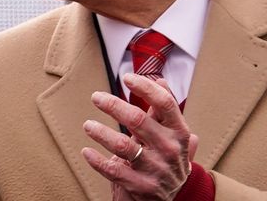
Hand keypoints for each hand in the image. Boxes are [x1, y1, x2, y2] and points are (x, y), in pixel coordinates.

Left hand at [82, 74, 200, 199]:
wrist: (169, 198)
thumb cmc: (166, 158)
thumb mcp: (172, 135)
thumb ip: (164, 110)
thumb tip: (159, 80)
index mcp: (179, 133)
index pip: (165, 104)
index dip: (146, 88)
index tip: (127, 78)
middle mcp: (171, 150)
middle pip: (138, 120)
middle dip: (113, 106)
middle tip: (96, 97)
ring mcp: (157, 169)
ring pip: (123, 145)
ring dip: (101, 132)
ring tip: (87, 125)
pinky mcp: (142, 186)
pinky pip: (114, 170)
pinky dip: (97, 161)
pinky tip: (87, 151)